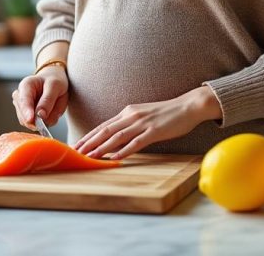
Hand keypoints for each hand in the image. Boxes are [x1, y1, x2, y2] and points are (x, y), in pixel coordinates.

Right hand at [12, 66, 68, 129]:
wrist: (53, 80)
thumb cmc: (54, 80)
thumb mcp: (55, 86)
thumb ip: (48, 100)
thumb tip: (40, 115)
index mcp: (25, 86)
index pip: (24, 101)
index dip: (26, 112)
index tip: (30, 120)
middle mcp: (19, 98)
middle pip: (25, 116)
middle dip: (40, 119)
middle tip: (55, 111)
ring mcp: (21, 108)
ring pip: (31, 124)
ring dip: (45, 120)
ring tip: (54, 107)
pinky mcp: (26, 117)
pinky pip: (36, 126)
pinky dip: (46, 122)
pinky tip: (50, 111)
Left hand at [73, 86, 221, 159]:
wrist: (188, 105)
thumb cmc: (167, 113)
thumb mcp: (144, 115)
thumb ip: (130, 124)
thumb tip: (116, 137)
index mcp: (128, 112)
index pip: (103, 125)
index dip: (89, 136)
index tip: (77, 145)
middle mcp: (132, 116)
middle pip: (105, 130)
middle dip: (89, 142)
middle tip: (75, 152)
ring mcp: (143, 123)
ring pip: (117, 137)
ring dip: (101, 148)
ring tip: (89, 156)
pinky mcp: (154, 131)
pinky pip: (136, 142)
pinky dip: (123, 151)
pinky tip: (114, 158)